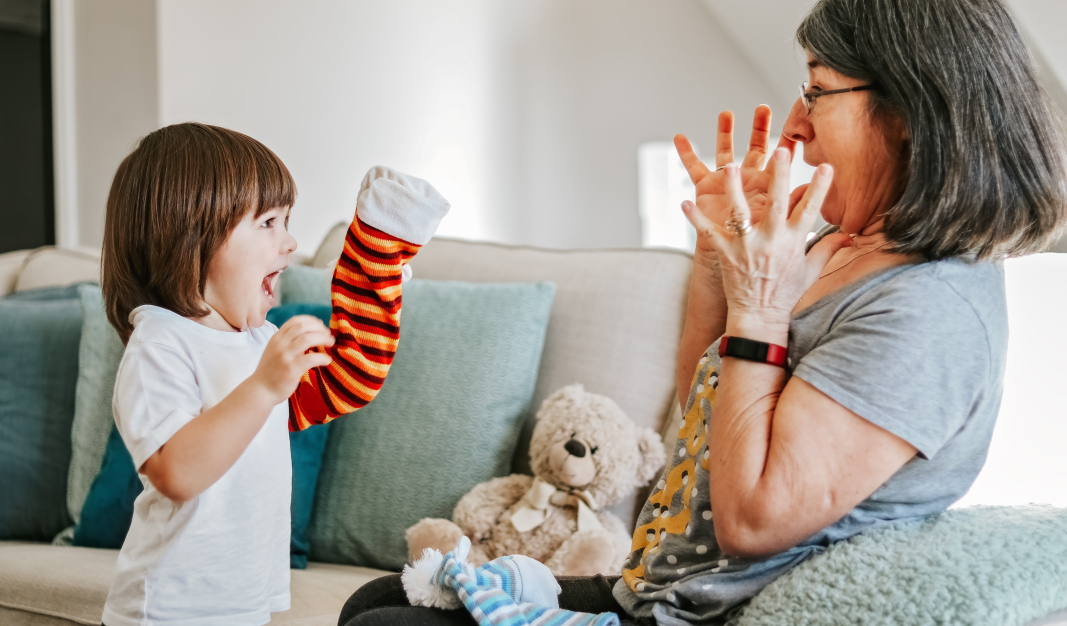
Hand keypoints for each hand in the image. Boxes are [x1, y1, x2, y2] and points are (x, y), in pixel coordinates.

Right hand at [253, 315, 334, 403]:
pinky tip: (327, 361)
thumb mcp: (276, 350)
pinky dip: (322, 357)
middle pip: (302, 327)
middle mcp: (280, 344)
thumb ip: (289, 342)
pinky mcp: (291, 369)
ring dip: (323, 338)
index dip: (311, 321)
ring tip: (331, 343)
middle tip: (328, 335)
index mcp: (277, 337)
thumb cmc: (271, 371)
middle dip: (319, 328)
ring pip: (307, 338)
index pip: (295, 321)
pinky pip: (311, 358)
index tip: (321, 326)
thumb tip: (311, 334)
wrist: (261, 390)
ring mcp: (285, 356)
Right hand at [675, 106, 801, 256]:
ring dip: (725, 133)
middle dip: (760, 129)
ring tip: (726, 113)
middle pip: (756, 150)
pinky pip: (693, 169)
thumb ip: (796, 207)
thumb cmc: (767, 256)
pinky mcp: (706, 190)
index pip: (780, 165)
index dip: (787, 149)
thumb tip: (809, 189)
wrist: (741, 269)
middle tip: (763, 109)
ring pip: (725, 152)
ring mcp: (727, 185)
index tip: (795, 130)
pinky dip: (686, 154)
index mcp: (769, 191)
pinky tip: (679, 137)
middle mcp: (748, 183)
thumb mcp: (786, 233)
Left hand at [681, 148, 851, 330]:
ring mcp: (747, 247)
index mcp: (793, 242)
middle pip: (777, 203)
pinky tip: (685, 202)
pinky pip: (709, 233)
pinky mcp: (726, 254)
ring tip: (729, 166)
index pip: (810, 209)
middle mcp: (771, 241)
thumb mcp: (812, 270)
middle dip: (780, 176)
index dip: (819, 188)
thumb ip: (829, 247)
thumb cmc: (785, 293)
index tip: (826, 166)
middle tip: (782, 151)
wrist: (759, 317)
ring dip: (734, 190)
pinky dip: (696, 219)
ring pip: (741, 213)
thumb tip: (851, 234)